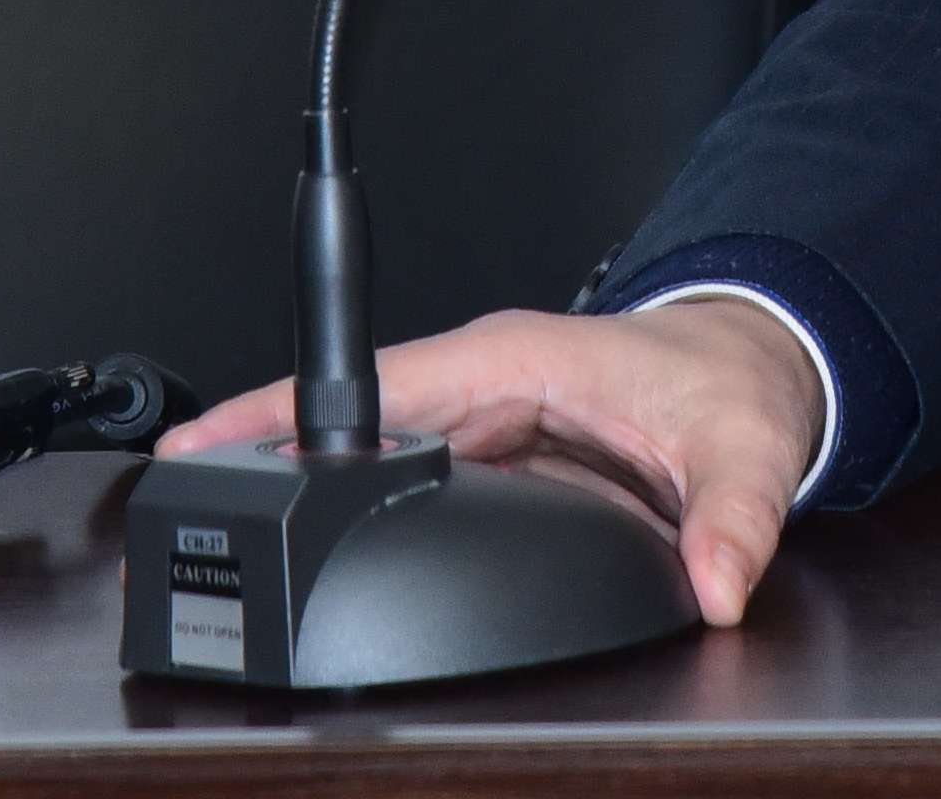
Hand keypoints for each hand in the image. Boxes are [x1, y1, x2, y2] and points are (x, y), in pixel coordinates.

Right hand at [161, 298, 829, 626]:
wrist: (756, 368)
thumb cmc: (736, 380)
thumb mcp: (748, 445)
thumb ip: (735, 515)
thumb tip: (716, 581)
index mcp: (518, 358)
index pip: (377, 380)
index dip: (284, 409)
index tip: (206, 440)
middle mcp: (487, 385)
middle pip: (350, 421)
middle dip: (264, 458)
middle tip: (183, 505)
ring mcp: (485, 423)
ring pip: (371, 454)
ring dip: (304, 486)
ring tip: (228, 536)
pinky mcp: (495, 458)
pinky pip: (409, 480)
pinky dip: (358, 508)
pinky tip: (317, 548)